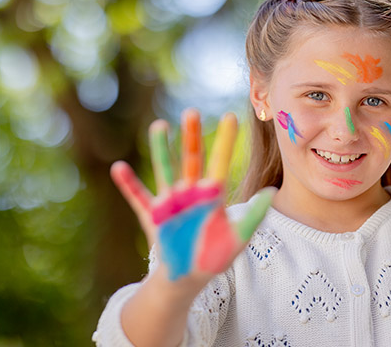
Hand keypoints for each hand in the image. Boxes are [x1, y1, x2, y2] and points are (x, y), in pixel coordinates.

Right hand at [110, 109, 272, 281]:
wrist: (188, 277)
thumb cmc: (214, 257)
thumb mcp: (238, 238)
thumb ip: (254, 216)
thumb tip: (271, 192)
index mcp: (212, 195)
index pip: (220, 161)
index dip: (225, 140)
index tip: (231, 116)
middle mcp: (190, 192)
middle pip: (191, 158)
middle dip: (192, 136)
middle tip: (193, 112)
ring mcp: (170, 202)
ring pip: (165, 169)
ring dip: (162, 149)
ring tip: (160, 126)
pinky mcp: (154, 216)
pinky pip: (138, 197)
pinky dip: (128, 183)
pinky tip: (119, 167)